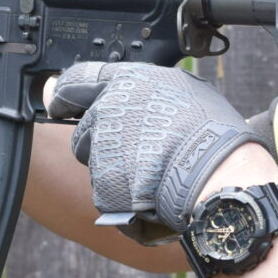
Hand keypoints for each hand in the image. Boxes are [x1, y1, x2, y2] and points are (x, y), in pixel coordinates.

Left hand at [46, 62, 268, 235]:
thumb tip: (134, 97)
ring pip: (95, 162)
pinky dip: (123, 196)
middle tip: (131, 152)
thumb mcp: (184, 90)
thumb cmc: (212, 132)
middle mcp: (108, 110)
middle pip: (85, 129)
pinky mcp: (103, 184)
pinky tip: (151, 193)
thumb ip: (147, 92)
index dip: (65, 94)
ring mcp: (102, 148)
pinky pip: (107, 192)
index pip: (77, 80)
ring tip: (150, 172)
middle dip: (99, 142)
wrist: (217, 173)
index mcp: (128, 81)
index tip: (59, 104)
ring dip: (112, 169)